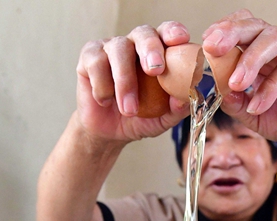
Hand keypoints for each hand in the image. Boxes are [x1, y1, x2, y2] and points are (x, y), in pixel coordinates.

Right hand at [75, 21, 190, 143]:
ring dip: (125, 82)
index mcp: (157, 54)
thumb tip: (187, 99)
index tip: (180, 40)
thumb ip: (176, 109)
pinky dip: (103, 87)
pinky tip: (105, 101)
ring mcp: (110, 48)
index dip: (173, 32)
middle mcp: (135, 45)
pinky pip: (96, 63)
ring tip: (129, 110)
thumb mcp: (162, 119)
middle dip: (150, 48)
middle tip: (155, 70)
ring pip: (118, 50)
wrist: (109, 133)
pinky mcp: (89, 57)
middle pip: (143, 33)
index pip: (167, 34)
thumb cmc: (139, 120)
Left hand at [202, 10, 276, 149]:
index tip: (205, 45)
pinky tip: (259, 105)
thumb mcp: (254, 116)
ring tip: (236, 83)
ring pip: (275, 40)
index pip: (245, 29)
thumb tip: (218, 89)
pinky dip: (271, 88)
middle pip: (257, 27)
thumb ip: (236, 104)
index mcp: (266, 54)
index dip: (225, 31)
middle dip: (233, 33)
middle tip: (213, 48)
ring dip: (251, 60)